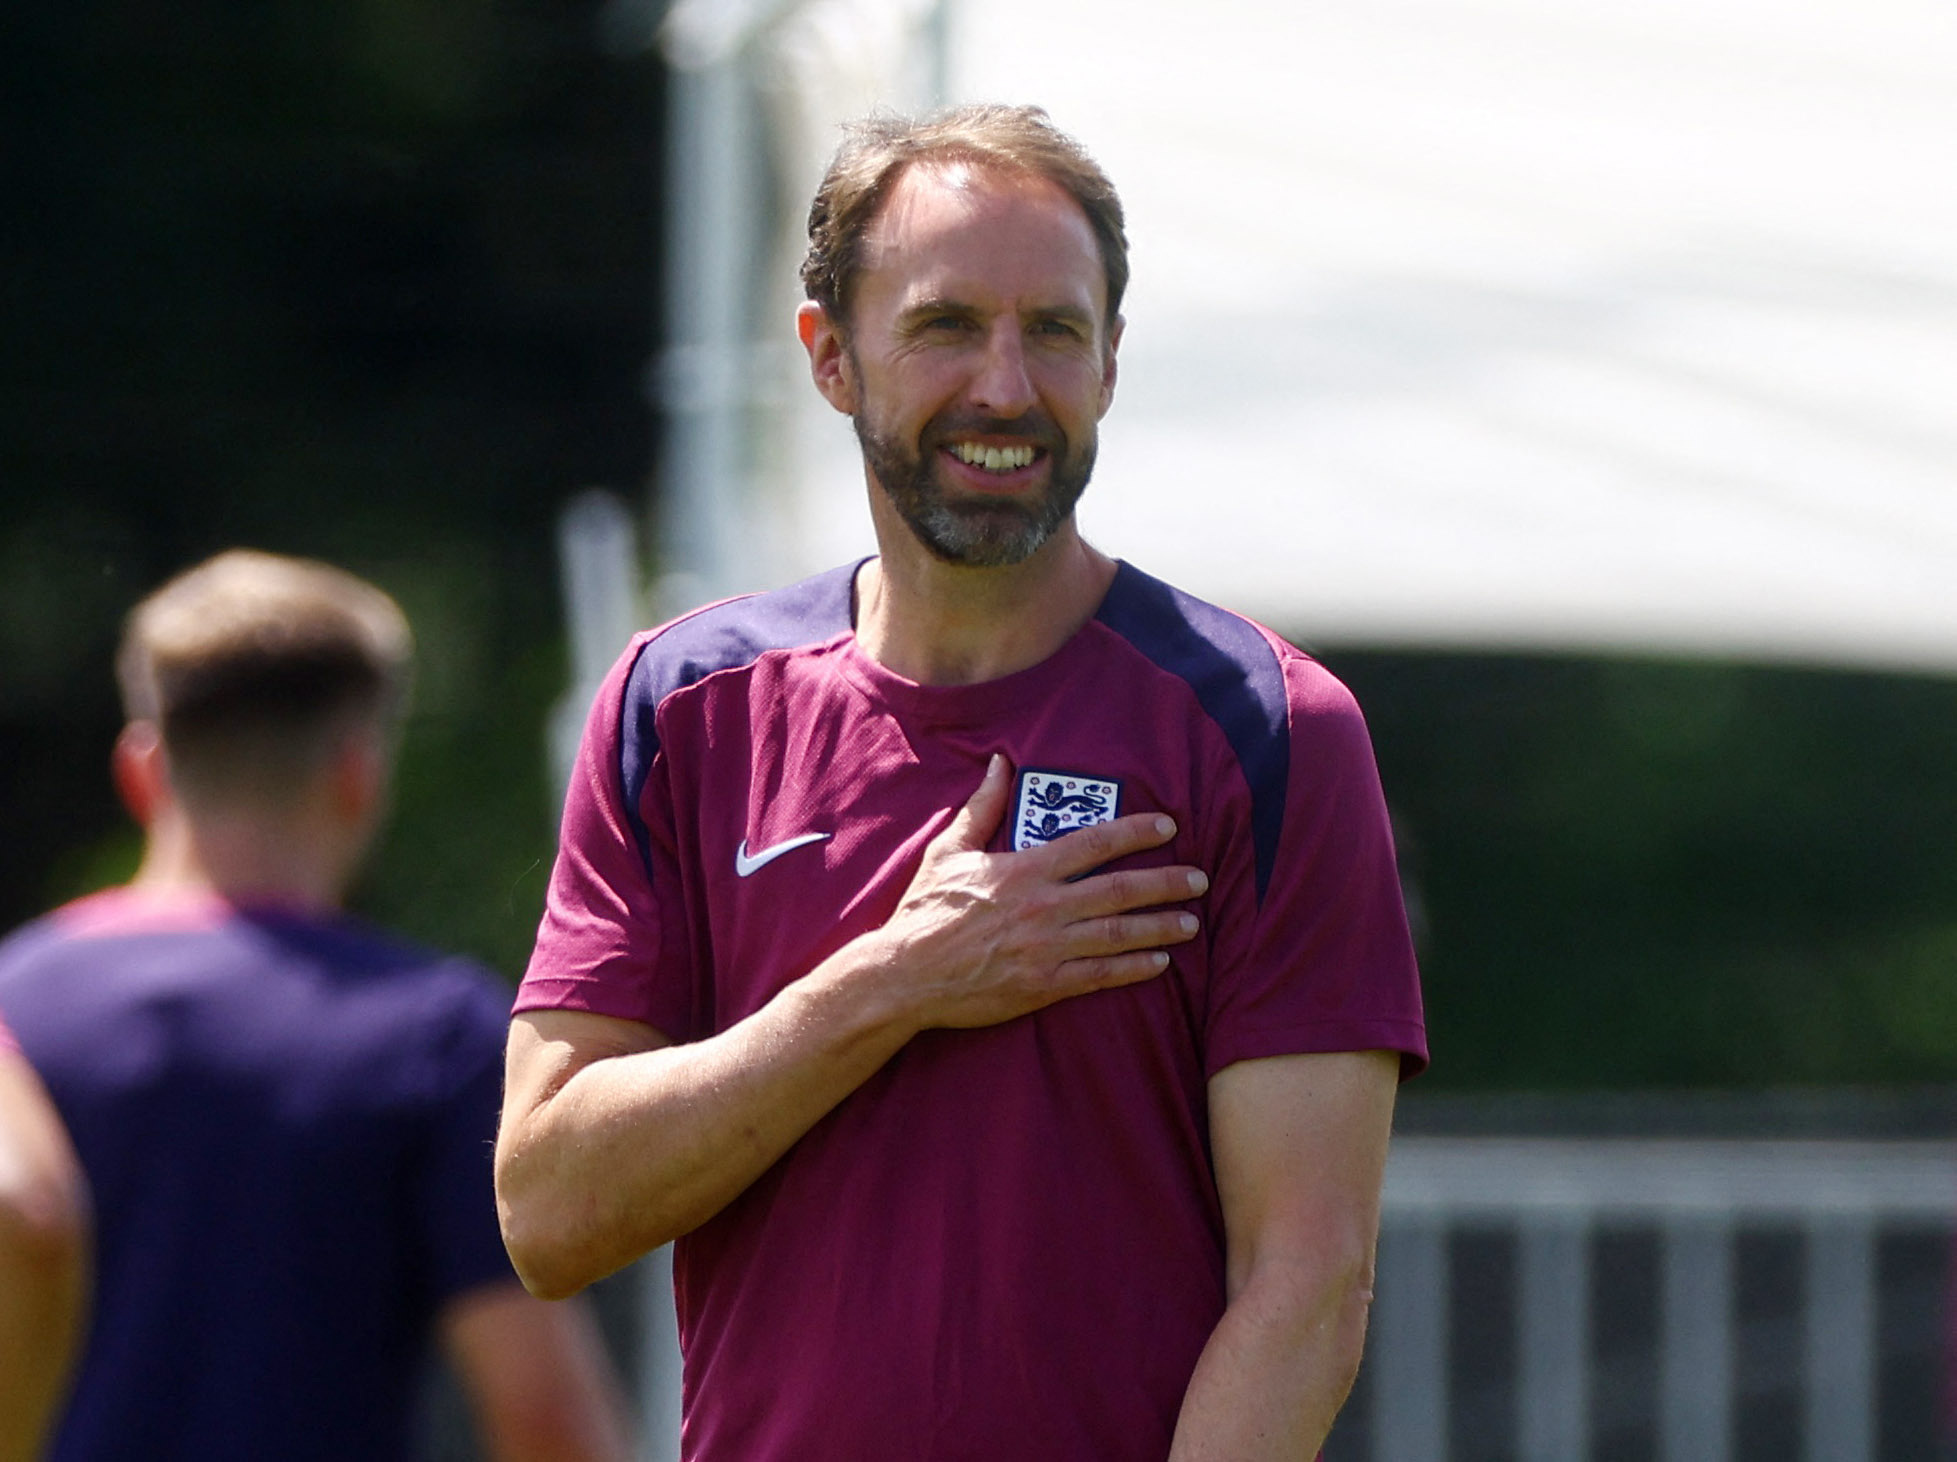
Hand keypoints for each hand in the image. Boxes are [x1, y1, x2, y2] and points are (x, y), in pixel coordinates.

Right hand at [872, 754, 1206, 1030]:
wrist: (906, 973)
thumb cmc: (926, 910)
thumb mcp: (949, 849)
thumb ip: (982, 806)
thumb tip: (999, 763)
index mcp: (1025, 869)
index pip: (1093, 843)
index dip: (1135, 832)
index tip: (1168, 826)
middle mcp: (1044, 906)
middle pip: (1120, 889)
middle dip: (1165, 882)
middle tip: (1200, 879)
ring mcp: (1048, 948)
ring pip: (1119, 933)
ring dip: (1160, 926)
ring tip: (1192, 922)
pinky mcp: (1044, 986)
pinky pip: (1100, 976)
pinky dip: (1133, 969)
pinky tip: (1160, 963)